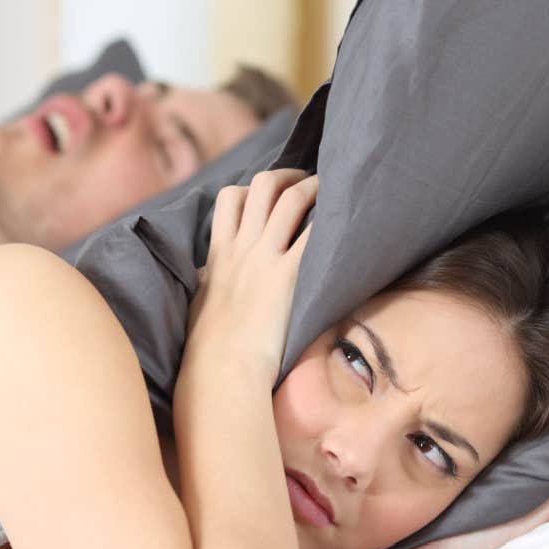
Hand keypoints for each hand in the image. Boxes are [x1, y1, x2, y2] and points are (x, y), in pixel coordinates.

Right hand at [186, 169, 316, 383]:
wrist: (221, 371)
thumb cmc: (208, 347)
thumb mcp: (201, 302)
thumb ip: (209, 279)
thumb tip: (208, 273)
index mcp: (219, 254)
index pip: (230, 198)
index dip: (252, 188)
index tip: (270, 195)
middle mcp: (242, 248)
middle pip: (261, 185)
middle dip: (287, 176)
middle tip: (307, 183)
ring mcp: (265, 259)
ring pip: (290, 198)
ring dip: (314, 187)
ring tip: (334, 190)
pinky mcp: (288, 277)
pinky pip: (314, 234)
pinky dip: (332, 220)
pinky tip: (346, 222)